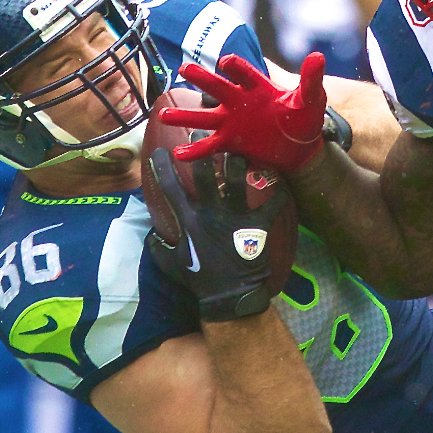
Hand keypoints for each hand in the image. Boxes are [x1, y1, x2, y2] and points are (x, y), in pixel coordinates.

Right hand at [145, 147, 286, 321]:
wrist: (230, 296)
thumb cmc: (199, 280)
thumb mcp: (171, 264)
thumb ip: (159, 247)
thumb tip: (152, 235)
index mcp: (189, 222)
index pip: (170, 189)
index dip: (162, 168)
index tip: (158, 152)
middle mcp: (212, 214)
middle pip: (207, 176)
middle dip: (204, 153)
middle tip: (203, 135)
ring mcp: (237, 219)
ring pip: (239, 181)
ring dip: (238, 163)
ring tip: (239, 149)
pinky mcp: (258, 227)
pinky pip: (272, 205)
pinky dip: (278, 193)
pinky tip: (280, 180)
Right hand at [162, 53, 327, 172]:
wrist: (302, 147)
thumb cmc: (305, 118)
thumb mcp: (312, 99)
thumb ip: (311, 80)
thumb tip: (318, 56)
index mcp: (258, 87)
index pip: (245, 73)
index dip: (236, 67)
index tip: (226, 62)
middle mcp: (239, 101)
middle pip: (218, 88)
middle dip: (202, 79)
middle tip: (184, 68)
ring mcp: (232, 122)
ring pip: (204, 117)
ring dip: (185, 115)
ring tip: (163, 115)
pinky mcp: (230, 142)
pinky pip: (209, 145)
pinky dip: (195, 150)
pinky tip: (178, 153)